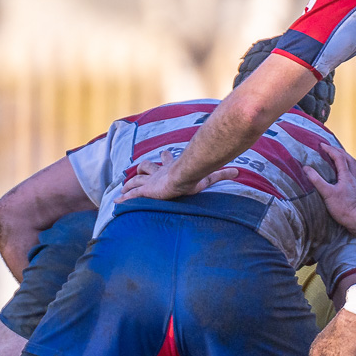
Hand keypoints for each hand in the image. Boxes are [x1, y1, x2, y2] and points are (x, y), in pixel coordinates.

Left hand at [117, 158, 242, 202]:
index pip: (167, 159)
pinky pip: (132, 196)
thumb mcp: (208, 177)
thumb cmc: (193, 176)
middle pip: (147, 168)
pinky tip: (116, 203)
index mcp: (171, 167)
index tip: (164, 152)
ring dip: (130, 185)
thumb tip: (238, 173)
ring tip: (123, 190)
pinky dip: (124, 199)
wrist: (183, 176)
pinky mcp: (145, 191)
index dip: (165, 156)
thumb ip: (221, 175)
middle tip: (137, 172)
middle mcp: (158, 172)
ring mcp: (150, 182)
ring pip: (136, 181)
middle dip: (142, 170)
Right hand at [303, 142, 355, 231]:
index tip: (321, 145)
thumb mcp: (327, 193)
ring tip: (343, 161)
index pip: (338, 157)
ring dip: (349, 162)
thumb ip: (316, 180)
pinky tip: (354, 180)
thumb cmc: (344, 208)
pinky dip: (355, 176)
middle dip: (340, 152)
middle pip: (349, 159)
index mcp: (346, 176)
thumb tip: (306, 168)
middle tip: (332, 148)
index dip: (330, 150)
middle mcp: (355, 178)